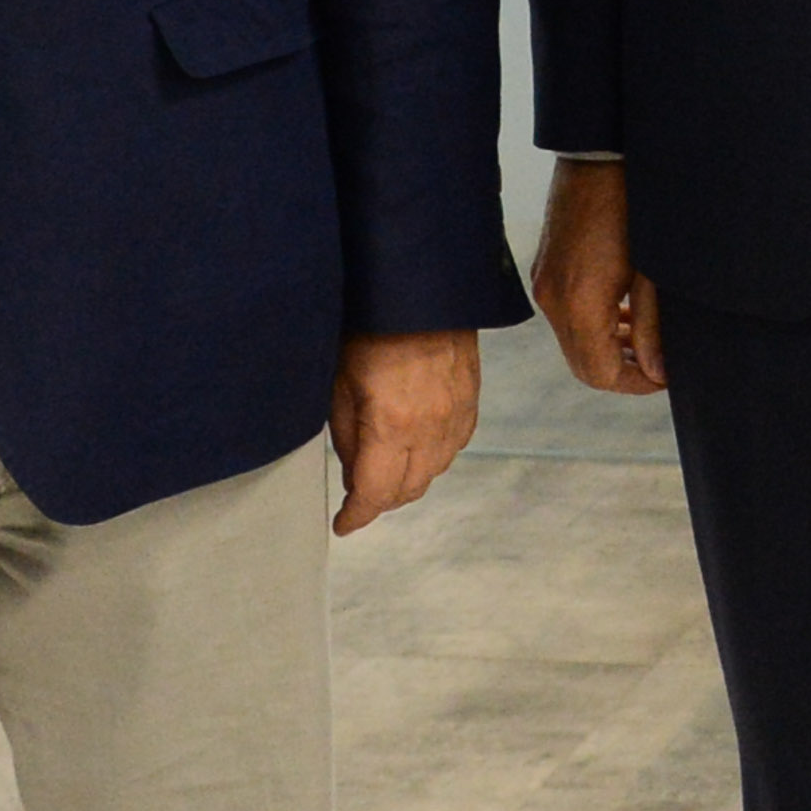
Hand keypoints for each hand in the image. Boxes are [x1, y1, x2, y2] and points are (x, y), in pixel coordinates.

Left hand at [331, 329, 479, 534]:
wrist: (418, 286)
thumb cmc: (368, 327)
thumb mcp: (339, 384)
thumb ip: (347, 439)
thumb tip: (354, 476)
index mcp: (392, 425)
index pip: (375, 493)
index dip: (356, 516)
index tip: (343, 524)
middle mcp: (431, 426)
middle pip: (408, 490)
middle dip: (380, 501)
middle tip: (358, 496)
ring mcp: (457, 413)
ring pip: (435, 471)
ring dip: (409, 480)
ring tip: (385, 470)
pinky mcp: (472, 398)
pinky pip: (455, 445)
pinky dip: (434, 456)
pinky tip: (416, 446)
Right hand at [532, 159, 667, 395]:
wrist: (599, 151)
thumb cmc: (636, 204)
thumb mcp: (653, 270)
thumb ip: (652, 325)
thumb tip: (658, 370)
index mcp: (578, 303)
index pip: (599, 373)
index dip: (636, 383)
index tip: (666, 375)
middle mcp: (552, 299)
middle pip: (582, 363)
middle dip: (621, 371)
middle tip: (659, 363)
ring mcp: (543, 283)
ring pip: (572, 341)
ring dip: (607, 349)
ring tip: (645, 340)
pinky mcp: (544, 268)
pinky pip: (565, 315)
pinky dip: (592, 325)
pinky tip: (622, 312)